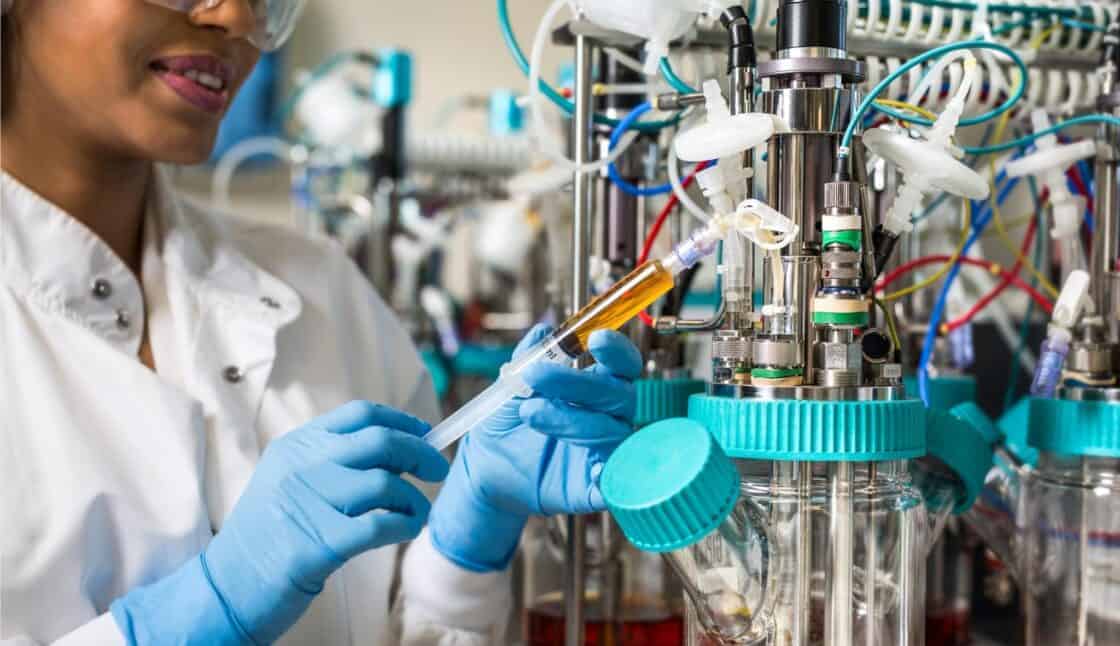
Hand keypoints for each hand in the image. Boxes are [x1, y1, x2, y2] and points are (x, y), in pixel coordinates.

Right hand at [111, 401, 448, 644]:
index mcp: (294, 447)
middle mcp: (301, 467)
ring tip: (417, 512)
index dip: (401, 421)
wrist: (226, 587)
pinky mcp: (318, 544)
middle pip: (380, 441)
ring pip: (386, 483)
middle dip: (420, 452)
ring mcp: (308, 503)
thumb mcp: (288, 482)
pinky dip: (406, 524)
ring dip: (414, 498)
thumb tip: (402, 448)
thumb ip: (332, 462)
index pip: (360, 415)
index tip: (425, 434)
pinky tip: (407, 529)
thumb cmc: (269, 537)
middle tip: (437, 469)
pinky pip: (382, 525)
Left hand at [428, 324, 640, 571]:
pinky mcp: (597, 487)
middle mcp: (605, 417)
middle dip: (579, 382)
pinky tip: (588, 466)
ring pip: (613, 431)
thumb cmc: (504, 426)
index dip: (616, 351)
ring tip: (530, 412)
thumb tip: (542, 332)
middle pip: (620, 394)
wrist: (483, 469)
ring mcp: (604, 452)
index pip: (622, 365)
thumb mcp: (509, 387)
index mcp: (592, 389)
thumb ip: (528, 359)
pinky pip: (616, 479)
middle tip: (536, 376)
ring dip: (573, 418)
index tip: (594, 340)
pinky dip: (607, 471)